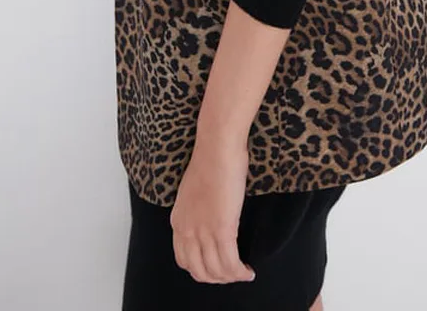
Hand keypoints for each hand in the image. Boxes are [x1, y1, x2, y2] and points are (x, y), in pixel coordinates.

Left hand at [170, 134, 256, 284]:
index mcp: (178, 220)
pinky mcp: (222, 230)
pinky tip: (248, 270)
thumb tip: (211, 217)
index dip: (201, 269)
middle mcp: (187, 230)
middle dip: (216, 278)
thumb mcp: (193, 190)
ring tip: (242, 273)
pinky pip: (230, 263)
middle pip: (199, 271)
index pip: (183, 260)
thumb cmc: (210, 160)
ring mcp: (203, 232)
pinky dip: (240, 272)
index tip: (215, 267)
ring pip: (216, 271)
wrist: (217, 147)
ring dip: (230, 277)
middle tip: (231, 274)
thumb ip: (198, 209)